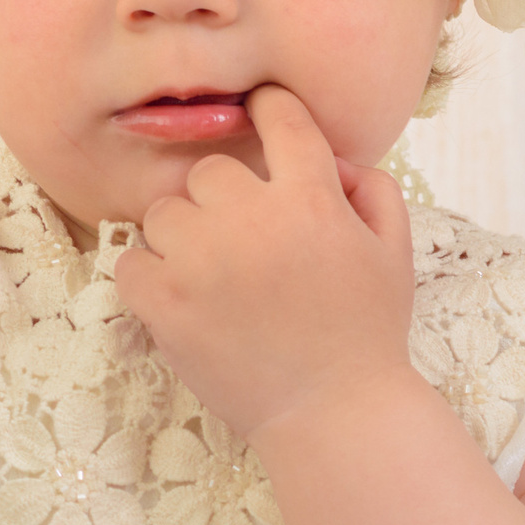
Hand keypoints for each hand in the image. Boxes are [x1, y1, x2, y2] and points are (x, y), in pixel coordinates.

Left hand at [113, 85, 416, 442]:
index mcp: (311, 198)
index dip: (269, 109)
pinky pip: (130, 262)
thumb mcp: (394, 250)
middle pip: (210, 171)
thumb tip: (332, 158)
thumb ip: (372, 187)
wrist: (334, 414)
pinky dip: (150, 276)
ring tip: (214, 275)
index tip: (260, 115)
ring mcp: (202, 262)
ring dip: (185, 236)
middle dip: (226, 200)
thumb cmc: (367, 332)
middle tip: (246, 242)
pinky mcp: (166, 304)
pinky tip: (182, 297)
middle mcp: (252, 219)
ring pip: (165, 213)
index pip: (280, 117)